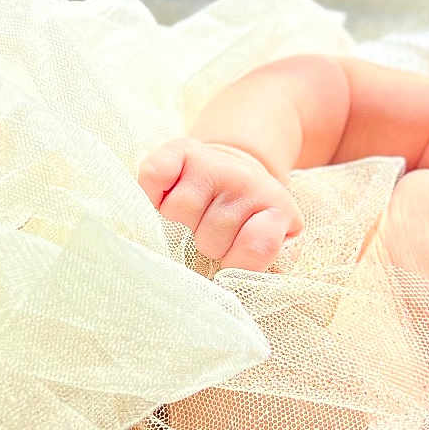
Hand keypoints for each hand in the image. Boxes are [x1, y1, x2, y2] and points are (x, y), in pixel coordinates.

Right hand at [137, 138, 302, 270]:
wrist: (236, 174)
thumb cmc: (248, 224)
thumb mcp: (271, 251)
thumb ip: (263, 269)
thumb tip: (237, 280)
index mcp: (277, 209)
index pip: (256, 248)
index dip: (238, 261)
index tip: (233, 256)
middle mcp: (248, 181)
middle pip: (210, 236)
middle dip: (206, 245)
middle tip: (212, 234)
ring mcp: (214, 163)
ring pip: (180, 209)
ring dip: (178, 223)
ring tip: (192, 217)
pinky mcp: (182, 150)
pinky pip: (155, 175)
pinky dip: (151, 192)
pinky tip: (163, 199)